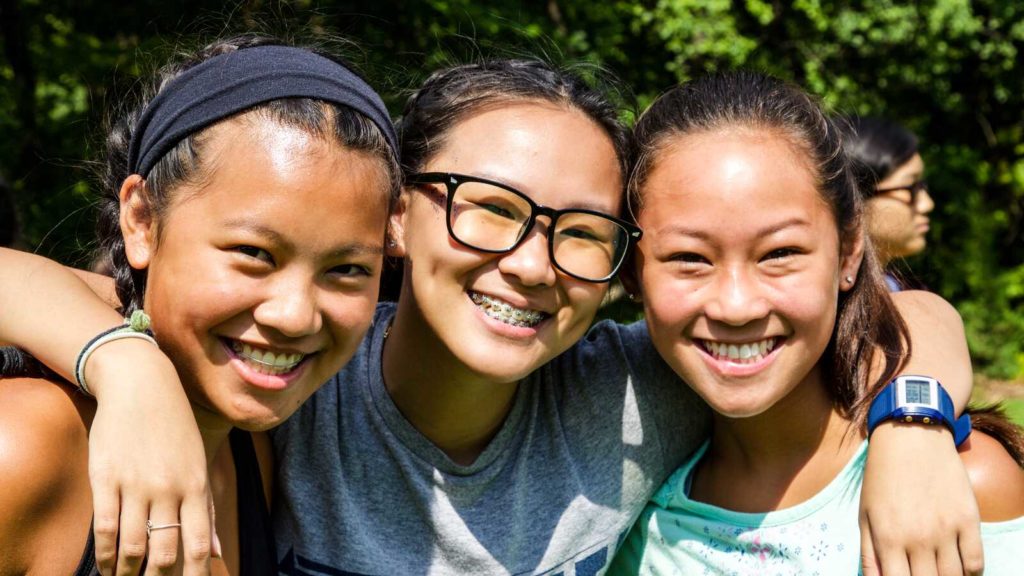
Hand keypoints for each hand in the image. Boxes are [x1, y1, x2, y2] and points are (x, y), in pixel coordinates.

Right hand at [86, 339, 215, 574]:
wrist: (141, 385)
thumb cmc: (175, 427)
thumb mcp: (198, 463)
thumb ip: (205, 510)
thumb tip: (215, 553)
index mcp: (195, 486)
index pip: (197, 544)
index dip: (194, 575)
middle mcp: (168, 488)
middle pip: (164, 552)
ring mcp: (135, 484)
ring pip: (132, 546)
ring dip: (128, 573)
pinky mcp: (105, 478)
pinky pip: (104, 527)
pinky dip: (104, 554)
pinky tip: (106, 566)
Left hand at [860, 422, 982, 575]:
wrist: (911, 438)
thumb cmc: (882, 477)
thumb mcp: (865, 514)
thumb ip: (870, 554)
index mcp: (888, 539)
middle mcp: (918, 538)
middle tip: (920, 571)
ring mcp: (946, 530)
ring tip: (937, 570)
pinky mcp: (968, 519)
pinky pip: (976, 562)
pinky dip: (970, 571)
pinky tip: (959, 566)